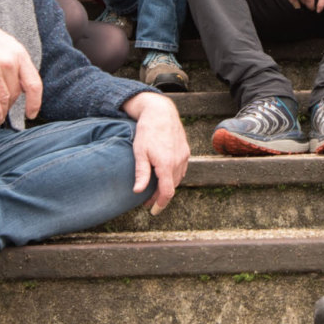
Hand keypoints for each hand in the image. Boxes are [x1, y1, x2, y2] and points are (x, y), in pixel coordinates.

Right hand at [0, 9, 41, 123]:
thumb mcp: (4, 44)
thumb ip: (14, 62)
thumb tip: (22, 86)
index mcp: (18, 53)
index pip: (34, 84)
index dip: (35, 102)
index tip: (31, 114)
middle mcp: (8, 61)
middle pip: (15, 93)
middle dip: (10, 104)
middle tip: (3, 110)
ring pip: (3, 99)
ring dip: (2, 111)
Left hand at [122, 91, 189, 213]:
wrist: (161, 111)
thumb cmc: (147, 130)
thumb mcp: (139, 152)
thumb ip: (141, 173)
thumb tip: (138, 191)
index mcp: (166, 165)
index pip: (167, 192)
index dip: (160, 204)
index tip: (153, 211)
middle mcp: (178, 162)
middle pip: (172, 187)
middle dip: (160, 196)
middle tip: (147, 201)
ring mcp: (184, 156)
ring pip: (177, 178)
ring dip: (167, 186)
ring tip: (154, 190)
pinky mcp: (185, 151)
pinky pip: (181, 169)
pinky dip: (173, 176)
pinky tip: (163, 175)